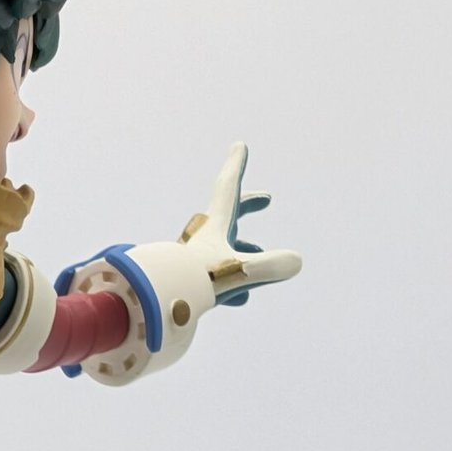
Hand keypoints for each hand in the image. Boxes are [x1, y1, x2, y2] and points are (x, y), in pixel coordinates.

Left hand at [179, 143, 300, 306]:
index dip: (236, 166)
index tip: (239, 146)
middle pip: (229, 214)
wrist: (155, 304)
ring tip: (258, 256)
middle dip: (248, 205)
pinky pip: (214, 276)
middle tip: (266, 199)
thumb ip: (271, 265)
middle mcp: (203, 238)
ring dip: (243, 251)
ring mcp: (193, 259)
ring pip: (222, 248)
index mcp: (214, 225)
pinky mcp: (188, 281)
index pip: (228, 188)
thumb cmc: (196, 282)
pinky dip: (231, 283)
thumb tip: (296, 262)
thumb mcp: (240, 272)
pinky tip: (240, 299)